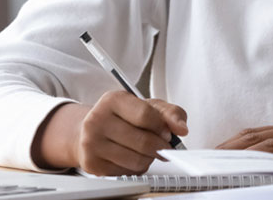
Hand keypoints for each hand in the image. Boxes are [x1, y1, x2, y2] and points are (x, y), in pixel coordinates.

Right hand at [74, 90, 188, 175]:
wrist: (91, 130)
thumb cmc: (123, 117)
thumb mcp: (147, 106)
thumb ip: (170, 113)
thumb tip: (181, 128)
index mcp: (112, 100)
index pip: (145, 115)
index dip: (162, 127)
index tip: (168, 133)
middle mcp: (97, 120)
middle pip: (143, 141)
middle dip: (160, 147)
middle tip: (163, 146)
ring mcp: (92, 143)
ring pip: (136, 160)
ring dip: (149, 159)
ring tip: (146, 151)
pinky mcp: (92, 164)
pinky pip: (126, 173)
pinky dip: (136, 168)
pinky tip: (132, 158)